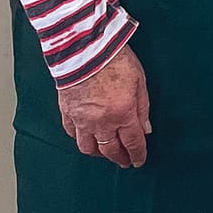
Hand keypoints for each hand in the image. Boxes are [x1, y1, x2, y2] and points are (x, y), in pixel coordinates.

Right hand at [56, 44, 150, 166]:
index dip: (137, 154)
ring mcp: (81, 120)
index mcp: (122, 114)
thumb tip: (146, 128)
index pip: (132, 142)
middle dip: (119, 158)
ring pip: (88, 147)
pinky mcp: (67, 113)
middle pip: (110, 150)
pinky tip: (86, 138)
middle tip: (124, 162)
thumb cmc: (115, 61)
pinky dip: (80, 139)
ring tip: (106, 153)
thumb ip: (143, 108)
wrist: (86, 50)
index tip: (138, 161)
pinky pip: (72, 134)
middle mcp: (101, 122)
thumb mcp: (140, 82)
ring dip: (99, 153)